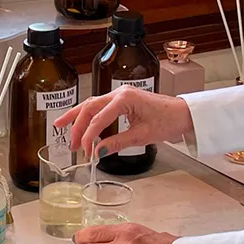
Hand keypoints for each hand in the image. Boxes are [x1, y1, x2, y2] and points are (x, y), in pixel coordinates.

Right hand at [54, 85, 193, 157]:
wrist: (183, 114)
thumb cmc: (168, 120)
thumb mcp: (142, 136)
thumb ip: (118, 143)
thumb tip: (98, 151)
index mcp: (125, 98)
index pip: (99, 118)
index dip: (89, 135)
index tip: (85, 151)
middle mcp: (119, 92)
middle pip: (89, 107)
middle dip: (77, 126)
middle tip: (71, 143)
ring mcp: (119, 94)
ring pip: (91, 104)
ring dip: (77, 117)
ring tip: (60, 126)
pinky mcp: (121, 99)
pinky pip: (99, 106)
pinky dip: (87, 115)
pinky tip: (79, 122)